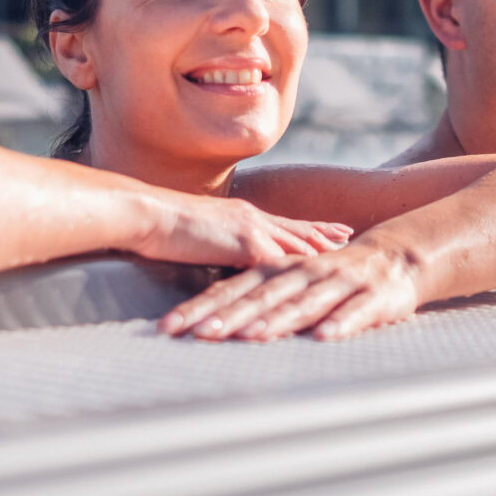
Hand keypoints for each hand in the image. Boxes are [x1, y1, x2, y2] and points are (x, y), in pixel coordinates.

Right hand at [138, 194, 350, 267]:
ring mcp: (252, 229)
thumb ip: (216, 245)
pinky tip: (317, 280)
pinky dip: (299, 271)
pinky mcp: (246, 244)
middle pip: (297, 229)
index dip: (308, 227)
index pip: (283, 223)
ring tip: (345, 254)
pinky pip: (281, 261)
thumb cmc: (159, 226)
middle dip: (323, 234)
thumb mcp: (197, 235)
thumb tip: (222, 256)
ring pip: (296, 242)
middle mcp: (252, 219)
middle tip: (349, 235)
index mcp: (241, 217)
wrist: (146, 214)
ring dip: (320, 249)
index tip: (330, 227)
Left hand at [158, 238, 420, 340]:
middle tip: (197, 335)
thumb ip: (256, 297)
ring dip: (276, 320)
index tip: (168, 328)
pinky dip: (339, 323)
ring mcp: (337, 283)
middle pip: (260, 296)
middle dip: (228, 316)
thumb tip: (206, 323)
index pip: (231, 288)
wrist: (396, 256)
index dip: (200, 307)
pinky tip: (322, 338)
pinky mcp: (372, 298)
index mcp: (278, 270)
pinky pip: (354, 312)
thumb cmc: (333, 277)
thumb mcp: (290, 280)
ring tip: (250, 337)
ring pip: (302, 303)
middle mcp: (303, 273)